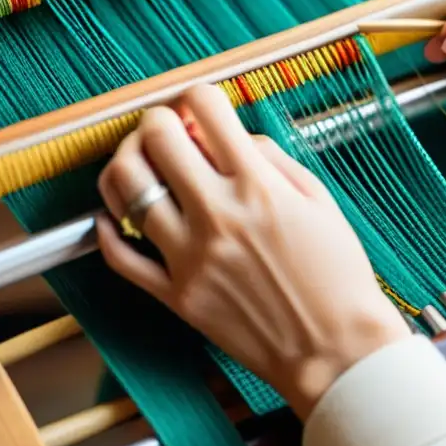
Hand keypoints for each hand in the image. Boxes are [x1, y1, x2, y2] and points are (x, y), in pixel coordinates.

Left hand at [96, 84, 408, 419]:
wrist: (334, 350)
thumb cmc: (337, 277)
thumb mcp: (320, 201)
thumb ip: (273, 158)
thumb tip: (232, 136)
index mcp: (258, 186)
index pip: (206, 109)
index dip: (198, 96)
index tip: (198, 105)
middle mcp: (217, 214)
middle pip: (157, 138)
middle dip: (157, 120)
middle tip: (165, 129)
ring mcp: (190, 256)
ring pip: (127, 187)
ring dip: (127, 161)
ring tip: (140, 164)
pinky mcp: (175, 295)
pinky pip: (120, 256)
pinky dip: (108, 228)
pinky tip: (117, 215)